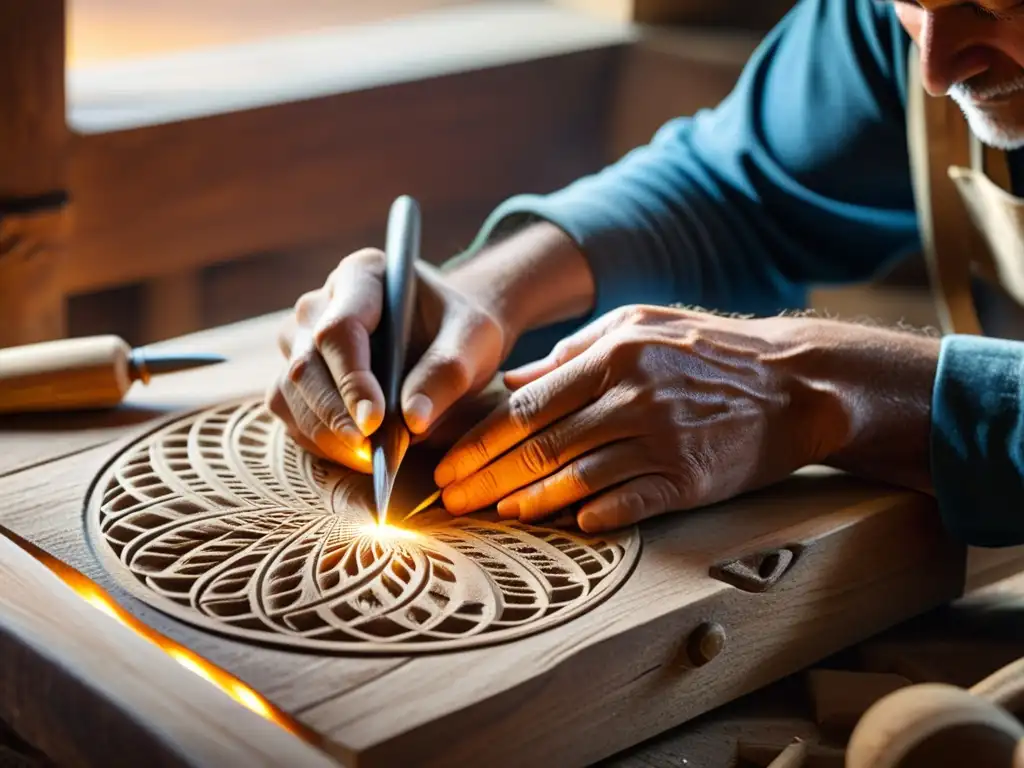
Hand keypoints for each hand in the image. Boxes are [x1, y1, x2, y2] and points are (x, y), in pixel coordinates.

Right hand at [265, 248, 506, 469]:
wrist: (448, 337)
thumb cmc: (460, 331)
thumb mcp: (474, 341)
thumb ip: (447, 372)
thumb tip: (412, 420)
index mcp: (362, 275)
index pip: (340, 329)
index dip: (352, 379)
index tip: (374, 422)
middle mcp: (319, 304)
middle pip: (306, 364)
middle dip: (335, 417)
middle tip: (371, 454)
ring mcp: (299, 339)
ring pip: (289, 392)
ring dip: (325, 434)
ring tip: (369, 459)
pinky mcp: (296, 375)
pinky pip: (289, 412)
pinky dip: (318, 440)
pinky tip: (355, 454)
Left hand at [432, 305, 850, 532]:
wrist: (795, 382)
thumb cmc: (708, 350)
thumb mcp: (640, 326)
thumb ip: (573, 354)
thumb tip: (512, 382)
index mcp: (613, 356)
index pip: (528, 406)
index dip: (481, 441)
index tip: (449, 465)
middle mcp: (633, 397)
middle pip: (541, 447)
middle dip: (487, 479)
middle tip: (451, 502)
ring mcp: (662, 440)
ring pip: (577, 479)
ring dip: (529, 503)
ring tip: (494, 516)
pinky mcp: (689, 479)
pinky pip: (628, 504)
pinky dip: (592, 517)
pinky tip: (565, 526)